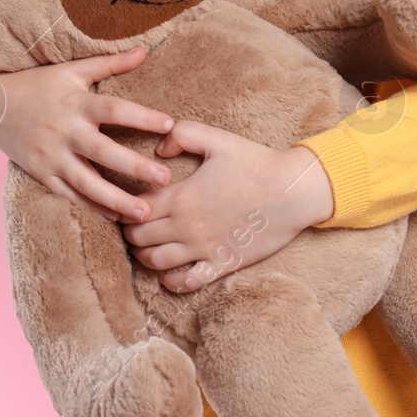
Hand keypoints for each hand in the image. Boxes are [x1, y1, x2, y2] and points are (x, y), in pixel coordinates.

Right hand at [0, 46, 174, 222]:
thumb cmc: (37, 84)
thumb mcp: (71, 70)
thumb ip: (109, 64)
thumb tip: (144, 51)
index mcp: (76, 103)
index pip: (114, 110)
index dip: (142, 117)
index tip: (171, 124)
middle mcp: (65, 132)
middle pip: (104, 152)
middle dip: (135, 167)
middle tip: (166, 179)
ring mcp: (52, 156)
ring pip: (87, 183)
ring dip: (116, 200)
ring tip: (145, 213)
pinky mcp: (42, 174)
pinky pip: (69, 195)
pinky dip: (92, 207)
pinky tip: (115, 218)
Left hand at [122, 120, 333, 291]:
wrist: (292, 191)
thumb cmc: (255, 162)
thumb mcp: (217, 138)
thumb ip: (182, 134)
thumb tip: (159, 146)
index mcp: (181, 196)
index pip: (134, 208)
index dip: (123, 206)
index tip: (125, 203)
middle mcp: (186, 226)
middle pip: (138, 237)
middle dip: (130, 231)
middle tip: (133, 224)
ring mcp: (203, 248)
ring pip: (155, 262)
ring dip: (144, 256)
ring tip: (148, 246)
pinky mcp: (221, 264)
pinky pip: (187, 282)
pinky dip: (171, 281)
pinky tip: (170, 272)